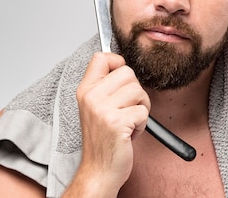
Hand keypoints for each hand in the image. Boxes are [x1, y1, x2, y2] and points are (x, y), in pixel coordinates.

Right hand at [66, 52, 150, 196]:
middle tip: (127, 109)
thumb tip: (122, 64)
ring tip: (128, 122)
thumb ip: (104, 86)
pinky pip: (143, 111)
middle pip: (127, 72)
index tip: (121, 78)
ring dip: (140, 108)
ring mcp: (103, 109)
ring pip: (139, 91)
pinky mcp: (117, 122)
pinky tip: (129, 133)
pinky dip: (142, 124)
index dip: (118, 62)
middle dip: (135, 91)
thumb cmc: (102, 140)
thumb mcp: (94, 107)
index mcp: (85, 90)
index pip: (101, 57)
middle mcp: (91, 97)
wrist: (99, 170)